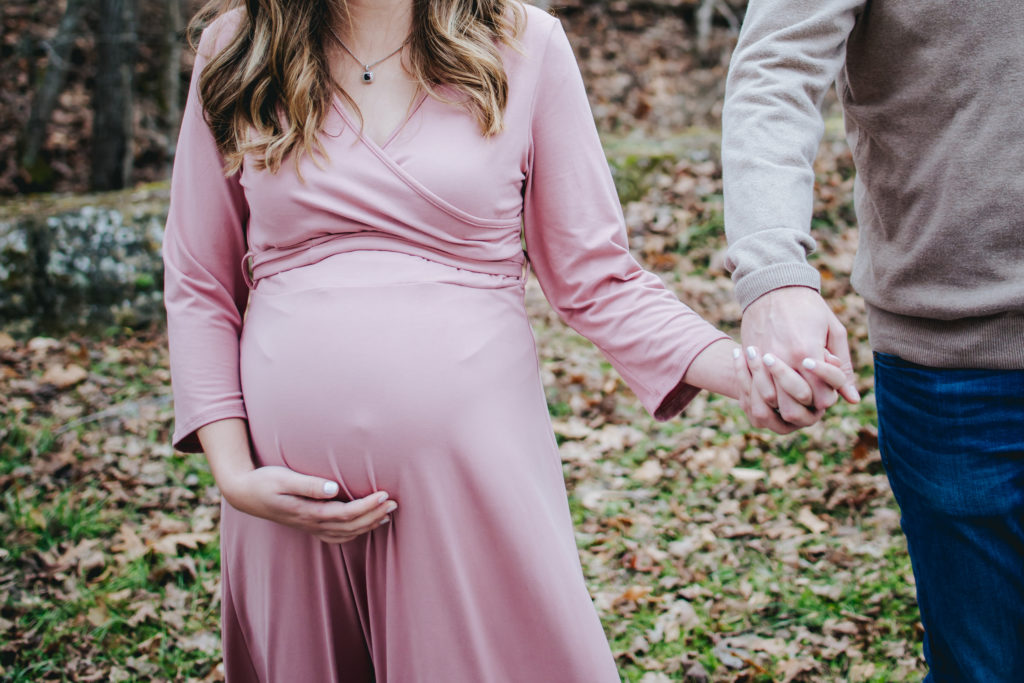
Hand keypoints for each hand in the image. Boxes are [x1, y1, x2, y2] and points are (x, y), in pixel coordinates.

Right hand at [218, 466, 396, 543]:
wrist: (244, 494)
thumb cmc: (264, 481)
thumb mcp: (282, 478)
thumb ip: (308, 484)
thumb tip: (333, 489)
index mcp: (308, 512)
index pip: (346, 514)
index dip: (368, 506)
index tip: (385, 494)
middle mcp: (311, 523)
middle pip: (350, 526)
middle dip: (374, 516)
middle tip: (394, 502)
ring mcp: (310, 527)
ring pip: (346, 533)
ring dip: (368, 525)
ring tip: (387, 513)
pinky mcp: (309, 525)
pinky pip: (337, 535)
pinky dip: (354, 532)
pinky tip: (365, 523)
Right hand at [742, 286, 858, 426]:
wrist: (772, 286)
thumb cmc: (809, 306)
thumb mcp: (834, 331)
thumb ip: (843, 366)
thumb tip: (852, 399)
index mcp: (808, 352)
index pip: (820, 397)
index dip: (826, 400)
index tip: (826, 389)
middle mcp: (785, 359)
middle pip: (794, 406)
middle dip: (805, 407)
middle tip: (810, 395)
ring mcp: (763, 359)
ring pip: (771, 402)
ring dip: (783, 403)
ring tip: (792, 392)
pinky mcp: (750, 357)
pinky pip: (754, 388)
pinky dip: (765, 394)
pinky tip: (774, 387)